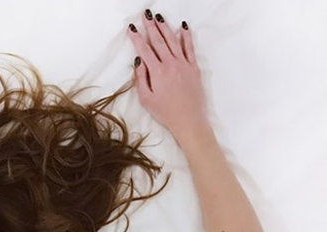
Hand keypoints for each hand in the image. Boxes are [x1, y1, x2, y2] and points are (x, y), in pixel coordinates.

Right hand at [127, 12, 210, 145]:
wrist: (189, 120)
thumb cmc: (166, 113)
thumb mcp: (146, 99)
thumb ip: (140, 79)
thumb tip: (138, 62)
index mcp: (157, 72)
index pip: (144, 50)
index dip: (137, 38)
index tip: (132, 28)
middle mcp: (171, 64)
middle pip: (159, 41)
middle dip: (151, 27)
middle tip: (146, 15)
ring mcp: (184, 64)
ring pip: (173, 41)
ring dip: (165, 28)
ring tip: (159, 17)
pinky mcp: (194, 68)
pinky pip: (189, 48)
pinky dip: (186, 37)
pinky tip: (183, 27)